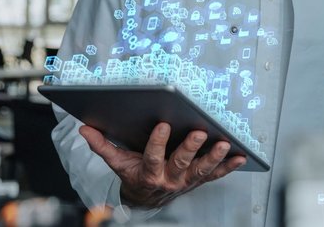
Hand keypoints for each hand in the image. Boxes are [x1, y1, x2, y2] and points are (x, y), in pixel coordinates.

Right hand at [79, 122, 245, 208]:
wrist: (146, 199)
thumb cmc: (133, 175)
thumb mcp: (116, 162)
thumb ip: (102, 145)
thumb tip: (84, 129)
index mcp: (148, 173)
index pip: (152, 157)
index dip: (157, 142)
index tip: (162, 124)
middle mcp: (170, 179)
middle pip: (181, 163)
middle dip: (191, 148)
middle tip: (200, 132)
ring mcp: (186, 181)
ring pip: (202, 170)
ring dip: (214, 157)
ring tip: (224, 144)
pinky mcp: (198, 180)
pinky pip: (215, 175)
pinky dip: (228, 166)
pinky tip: (240, 155)